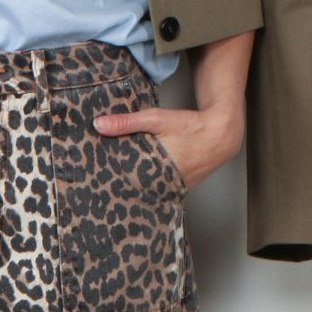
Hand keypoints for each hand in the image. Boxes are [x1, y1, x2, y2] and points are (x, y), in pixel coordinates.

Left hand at [92, 102, 243, 194]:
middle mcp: (163, 186)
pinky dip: (146, 185)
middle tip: (95, 186)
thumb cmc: (190, 127)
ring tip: (110, 186)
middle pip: (133, 190)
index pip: (124, 183)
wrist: (220, 135)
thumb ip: (127, 122)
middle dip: (116, 187)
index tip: (91, 182)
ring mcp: (171, 191)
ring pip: (145, 192)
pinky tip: (134, 181)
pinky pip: (156, 190)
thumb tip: (98, 124)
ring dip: (131, 187)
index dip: (108, 182)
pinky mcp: (177, 190)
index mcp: (156, 172)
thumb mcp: (157, 120)